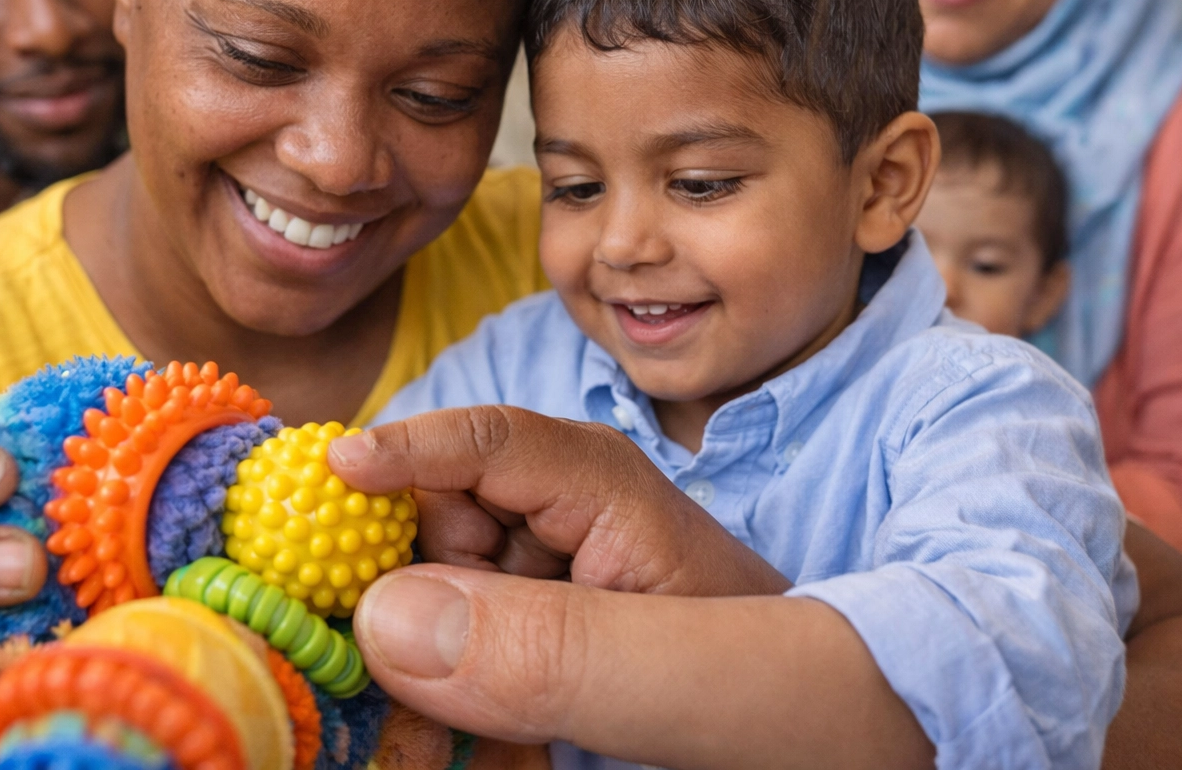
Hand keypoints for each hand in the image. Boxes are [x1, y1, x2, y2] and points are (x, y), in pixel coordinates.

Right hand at [331, 406, 930, 769]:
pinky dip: (451, 734)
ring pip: (433, 621)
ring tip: (432, 759)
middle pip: (431, 536)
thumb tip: (387, 619)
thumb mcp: (712, 686)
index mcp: (611, 495)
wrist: (869, 744)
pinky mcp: (549, 666)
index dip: (395, 457)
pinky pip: (463, 684)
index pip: (486, 444)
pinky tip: (476, 765)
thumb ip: (562, 650)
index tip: (312, 485)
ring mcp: (556, 604)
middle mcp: (568, 536)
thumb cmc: (829, 704)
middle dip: (392, 610)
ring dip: (417, 696)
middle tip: (372, 699)